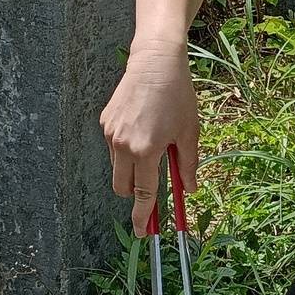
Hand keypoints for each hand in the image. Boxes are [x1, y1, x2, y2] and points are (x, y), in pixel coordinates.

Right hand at [101, 43, 198, 235]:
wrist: (155, 62)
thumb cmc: (177, 96)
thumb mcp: (189, 132)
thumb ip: (188, 165)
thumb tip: (190, 191)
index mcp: (146, 151)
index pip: (143, 194)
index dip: (144, 216)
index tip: (143, 232)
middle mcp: (123, 145)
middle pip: (123, 189)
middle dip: (135, 195)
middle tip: (152, 188)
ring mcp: (110, 134)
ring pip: (117, 169)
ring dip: (132, 170)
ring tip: (153, 144)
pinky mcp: (105, 123)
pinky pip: (113, 148)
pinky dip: (126, 150)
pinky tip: (142, 128)